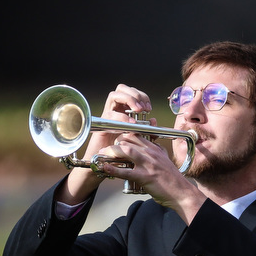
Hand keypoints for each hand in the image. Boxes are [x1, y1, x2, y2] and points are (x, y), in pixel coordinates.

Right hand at [58, 84, 153, 204]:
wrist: (102, 166)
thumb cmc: (118, 153)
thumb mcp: (136, 140)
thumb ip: (144, 130)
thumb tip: (153, 120)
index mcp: (122, 111)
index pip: (131, 93)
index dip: (141, 96)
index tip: (149, 107)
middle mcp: (113, 110)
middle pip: (121, 88)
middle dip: (135, 94)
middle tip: (143, 107)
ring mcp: (106, 116)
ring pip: (114, 95)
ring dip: (128, 99)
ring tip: (138, 110)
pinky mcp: (101, 124)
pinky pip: (110, 114)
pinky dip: (122, 117)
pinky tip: (131, 124)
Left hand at [97, 133, 203, 216]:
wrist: (182, 193)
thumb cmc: (173, 180)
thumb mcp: (165, 161)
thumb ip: (157, 153)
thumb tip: (151, 147)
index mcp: (155, 149)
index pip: (136, 135)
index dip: (123, 136)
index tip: (115, 140)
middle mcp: (151, 153)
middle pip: (128, 140)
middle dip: (114, 143)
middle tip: (106, 149)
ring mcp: (148, 164)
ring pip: (126, 151)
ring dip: (111, 151)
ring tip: (103, 154)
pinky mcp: (144, 177)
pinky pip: (125, 171)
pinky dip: (113, 169)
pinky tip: (104, 168)